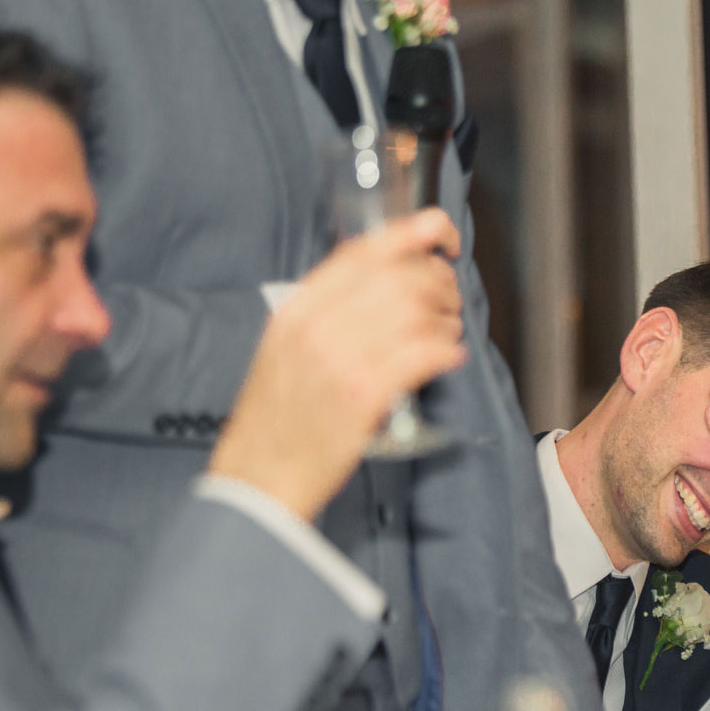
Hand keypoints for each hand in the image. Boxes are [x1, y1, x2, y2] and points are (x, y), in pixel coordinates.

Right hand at [211, 209, 466, 519]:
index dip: (411, 233)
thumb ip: (326, 311)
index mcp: (297, 310)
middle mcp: (317, 327)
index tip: (440, 233)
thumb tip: (386, 283)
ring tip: (449, 331)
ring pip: (417, 312)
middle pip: (399, 277)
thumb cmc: (277, 418)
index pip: (363, 252)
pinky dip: (447, 350)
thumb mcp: (284, 348)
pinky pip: (422, 354)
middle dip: (439, 282)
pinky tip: (451, 357)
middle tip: (449, 298)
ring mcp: (340, 360)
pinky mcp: (364, 396)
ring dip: (447, 318)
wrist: (258, 477)